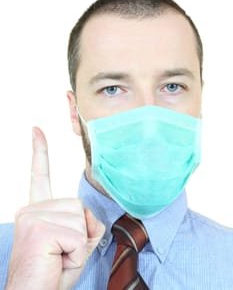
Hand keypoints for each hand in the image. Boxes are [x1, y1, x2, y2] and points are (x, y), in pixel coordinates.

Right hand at [6, 127, 104, 289]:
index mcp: (37, 210)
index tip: (36, 130)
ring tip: (58, 258)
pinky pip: (79, 234)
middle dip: (80, 234)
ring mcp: (33, 216)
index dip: (39, 151)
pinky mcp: (40, 228)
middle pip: (79, 205)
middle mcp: (31, 208)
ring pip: (81, 219)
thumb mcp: (75, 245)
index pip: (39, 174)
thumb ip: (85, 224)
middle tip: (61, 254)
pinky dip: (76, 253)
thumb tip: (89, 215)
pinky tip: (57, 261)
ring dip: (78, 245)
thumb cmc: (52, 274)